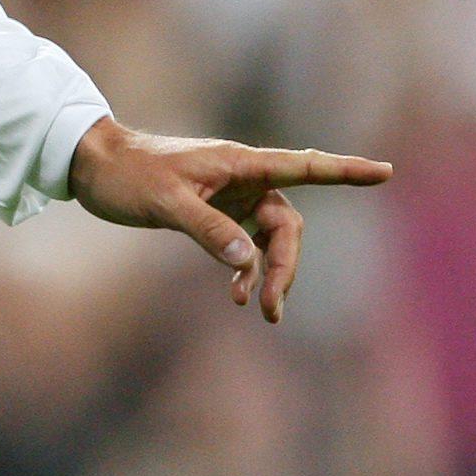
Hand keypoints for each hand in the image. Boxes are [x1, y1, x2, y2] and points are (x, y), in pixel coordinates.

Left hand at [66, 116, 391, 323]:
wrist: (91, 165)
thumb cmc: (127, 174)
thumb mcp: (165, 202)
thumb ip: (208, 229)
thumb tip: (249, 260)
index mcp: (239, 163)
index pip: (304, 165)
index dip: (345, 170)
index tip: (385, 172)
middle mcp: (242, 178)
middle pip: (288, 224)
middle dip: (288, 265)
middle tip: (274, 308)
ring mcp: (230, 196)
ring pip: (270, 238)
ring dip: (271, 273)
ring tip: (264, 311)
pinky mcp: (214, 212)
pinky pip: (245, 244)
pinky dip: (246, 269)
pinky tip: (236, 294)